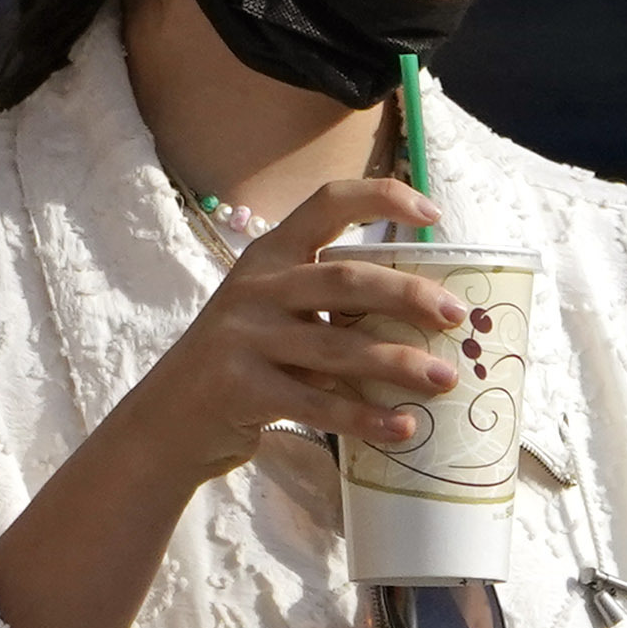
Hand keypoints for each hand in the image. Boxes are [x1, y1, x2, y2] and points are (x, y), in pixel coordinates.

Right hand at [112, 176, 471, 495]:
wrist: (169, 421)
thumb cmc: (242, 363)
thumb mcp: (273, 316)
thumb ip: (326, 308)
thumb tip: (423, 315)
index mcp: (270, 256)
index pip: (328, 204)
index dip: (382, 199)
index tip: (433, 215)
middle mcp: (256, 287)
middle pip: (346, 279)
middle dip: (409, 296)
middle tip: (457, 317)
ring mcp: (244, 337)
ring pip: (338, 347)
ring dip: (399, 364)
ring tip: (445, 379)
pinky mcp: (242, 389)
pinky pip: (318, 404)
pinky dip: (366, 417)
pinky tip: (403, 428)